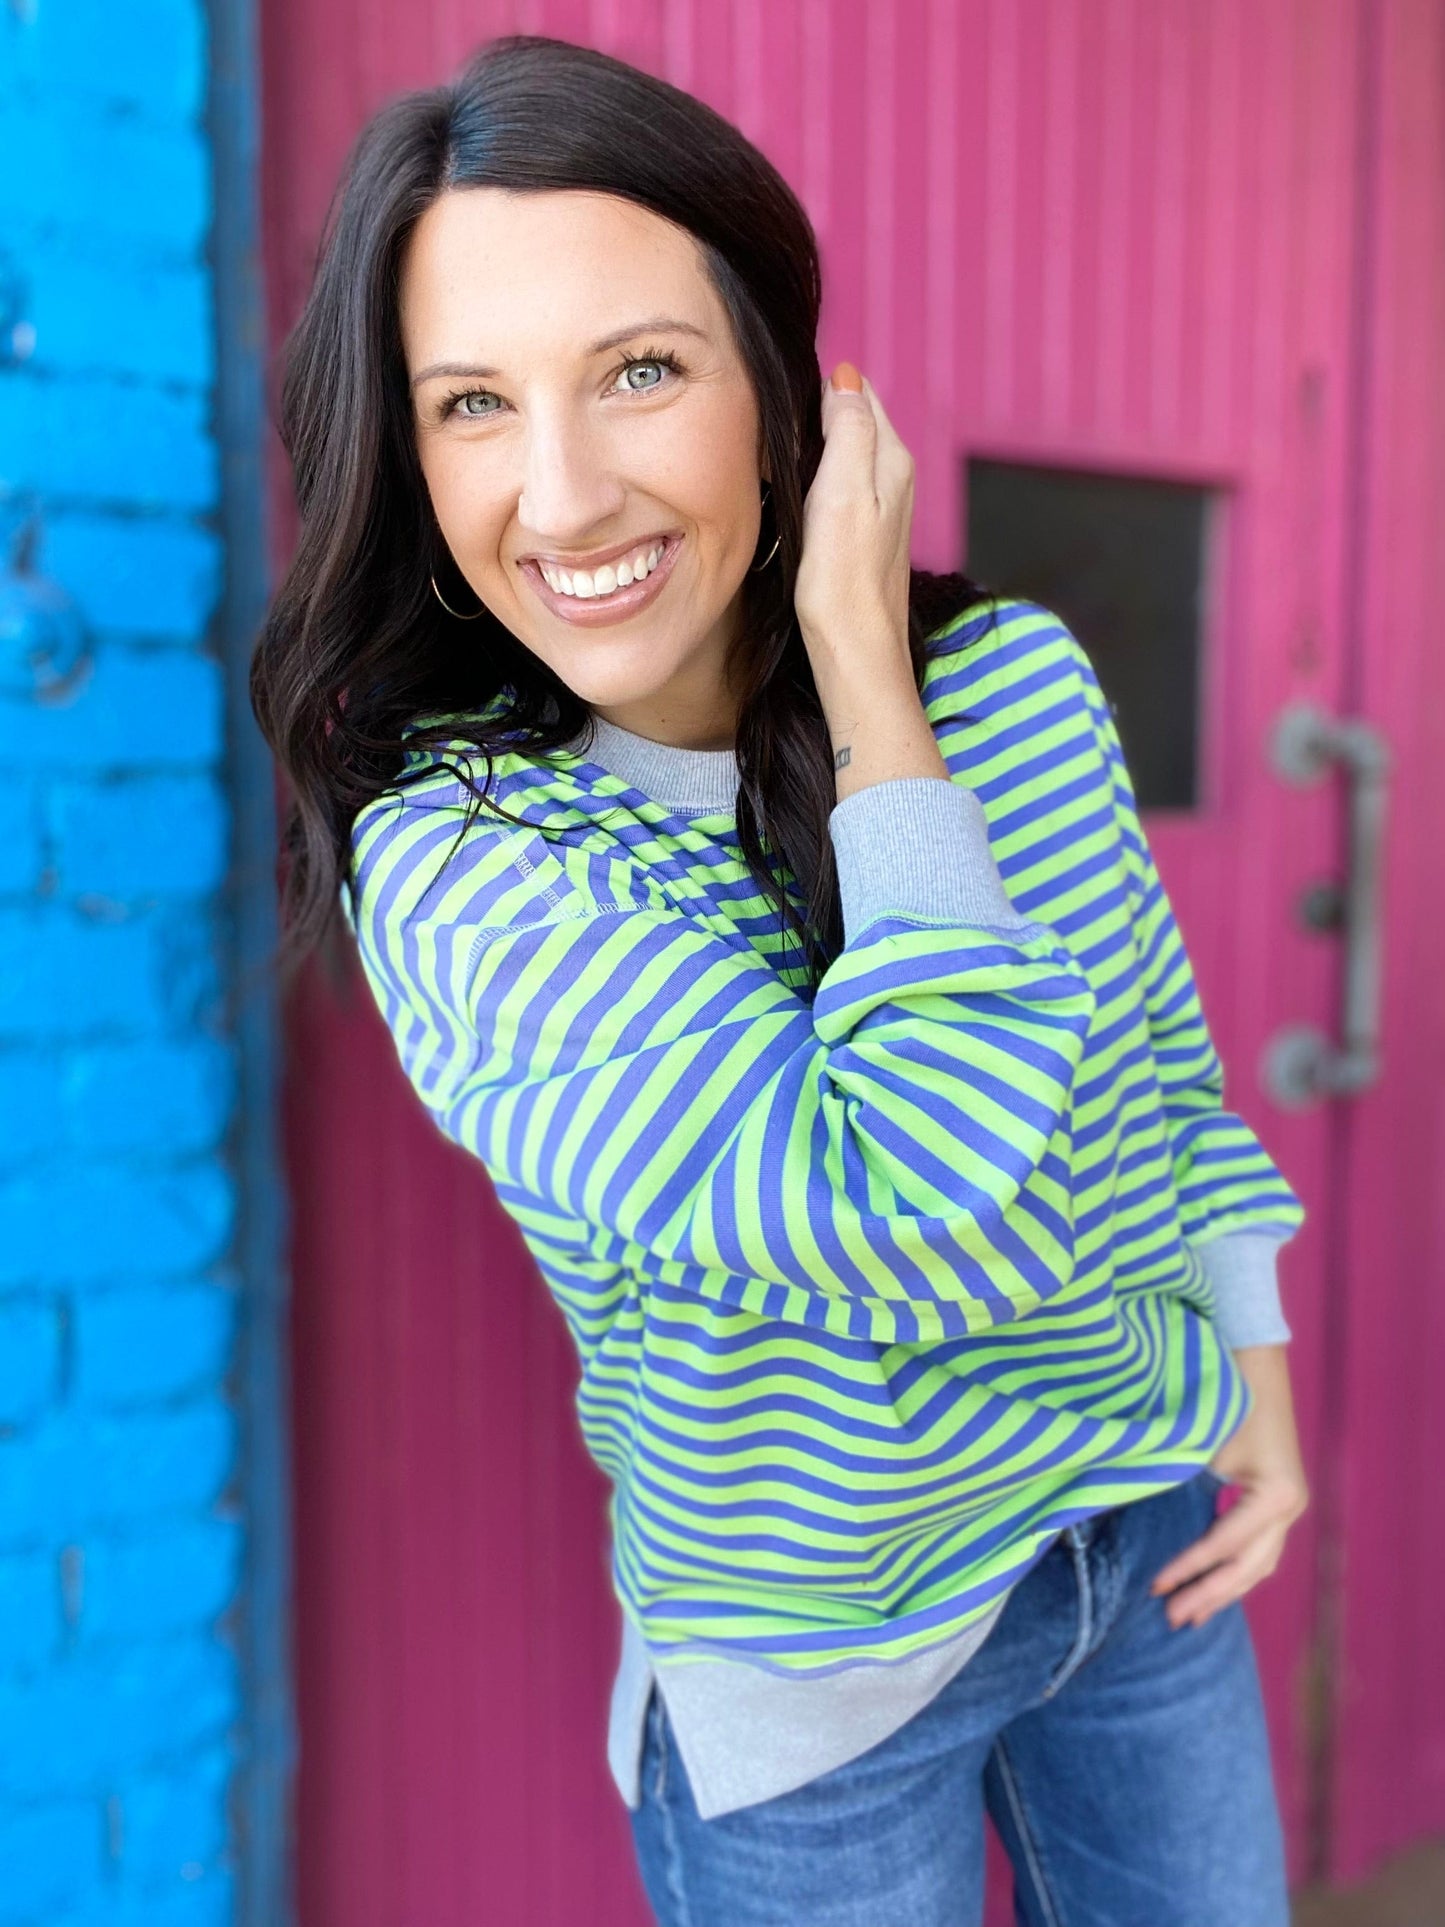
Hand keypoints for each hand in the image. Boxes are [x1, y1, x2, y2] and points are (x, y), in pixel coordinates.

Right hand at [794, 361, 916, 693]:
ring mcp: (882, 508)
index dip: (822, 389)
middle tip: (775, 422)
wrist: (855, 650)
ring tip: (781, 452)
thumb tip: (845, 378)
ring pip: (847, 454)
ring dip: (816, 447)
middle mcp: (895, 479)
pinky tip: (797, 495)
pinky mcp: (864, 535)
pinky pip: (841, 487)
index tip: (784, 401)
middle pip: (855, 421)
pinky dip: (817, 480)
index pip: (859, 394)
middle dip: (819, 413)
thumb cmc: (844, 580)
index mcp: (892, 459)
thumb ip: (849, 429)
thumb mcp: (844, 491)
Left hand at [1149, 1344, 1309, 1628]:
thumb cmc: (1226, 1399)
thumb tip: (1141, 1527)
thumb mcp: (1203, 1444)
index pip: (1224, 1545)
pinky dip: (1235, 1571)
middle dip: (1209, 1595)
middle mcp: (1289, 1508)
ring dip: (1225, 1591)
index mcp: (1274, 1496)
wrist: (1254, 1366)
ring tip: (1192, 1616)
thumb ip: (1184, 1488)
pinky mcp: (1278, 1502)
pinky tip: (1213, 1585)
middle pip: (1248, 1568)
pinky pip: (1258, 1549)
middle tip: (1173, 1619)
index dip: (1189, 1569)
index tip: (1156, 1588)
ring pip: (1259, 1565)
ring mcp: (1289, 1507)